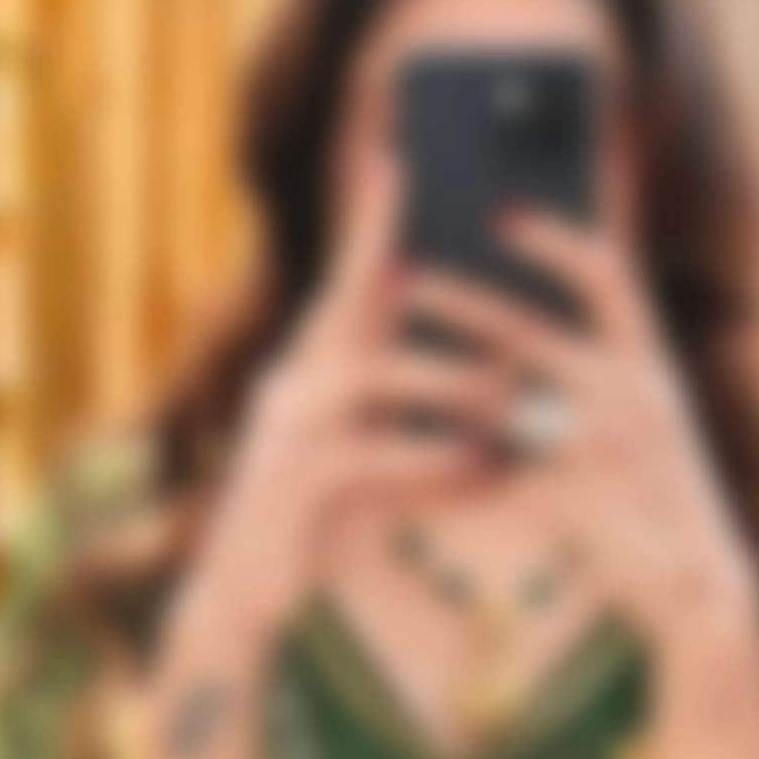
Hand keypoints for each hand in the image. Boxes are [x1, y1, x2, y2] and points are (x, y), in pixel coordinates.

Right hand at [162, 153, 510, 670]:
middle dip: (395, 262)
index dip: (370, 222)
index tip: (399, 158)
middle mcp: (291, 387)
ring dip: (446, 387)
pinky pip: (370, 460)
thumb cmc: (322, 528)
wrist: (249, 600)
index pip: (343, 284)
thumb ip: (415, 417)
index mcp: (312, 372)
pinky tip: (483, 470)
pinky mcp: (292, 488)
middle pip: (346, 305)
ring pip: (368, 381)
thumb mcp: (373, 462)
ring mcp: (284, 434)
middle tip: (461, 234)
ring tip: (509, 401)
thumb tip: (496, 372)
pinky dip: (433, 462)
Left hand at [396, 209, 758, 661]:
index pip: (606, 274)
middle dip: (460, 302)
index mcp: (650, 361)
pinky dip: (458, 452)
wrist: (698, 582)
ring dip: (442, 374)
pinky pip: (499, 467)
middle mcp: (627, 393)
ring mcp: (596, 447)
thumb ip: (612, 369)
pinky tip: (418, 438)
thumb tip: (532, 336)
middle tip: (405, 280)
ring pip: (500, 400)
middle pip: (527, 330)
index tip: (501, 217)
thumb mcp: (658, 416)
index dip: (553, 239)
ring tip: (394, 356)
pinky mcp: (569, 498)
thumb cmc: (668, 493)